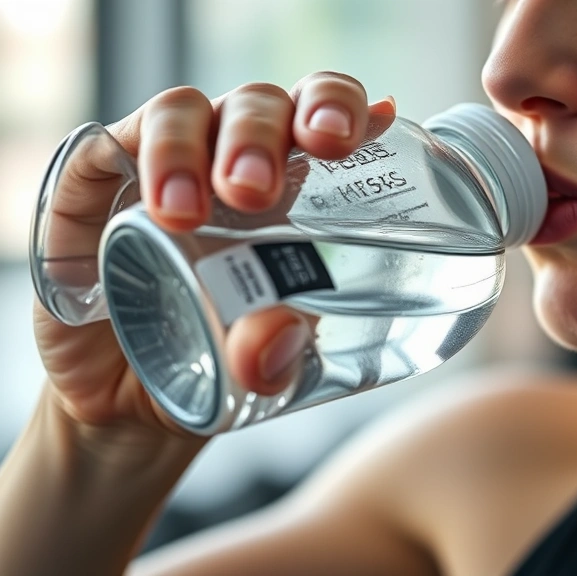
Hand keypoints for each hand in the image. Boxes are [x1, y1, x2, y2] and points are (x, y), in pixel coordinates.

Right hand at [33, 71, 395, 434]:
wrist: (126, 404)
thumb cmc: (215, 365)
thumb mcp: (256, 375)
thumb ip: (275, 362)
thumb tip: (275, 338)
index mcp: (293, 190)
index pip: (321, 117)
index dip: (339, 104)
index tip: (360, 128)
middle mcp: (230, 165)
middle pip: (256, 106)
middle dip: (262, 134)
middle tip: (258, 192)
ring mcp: (162, 171)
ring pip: (181, 112)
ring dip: (186, 149)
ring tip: (187, 213)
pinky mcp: (92, 194)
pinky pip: (100, 150)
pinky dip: (120, 156)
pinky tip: (146, 191)